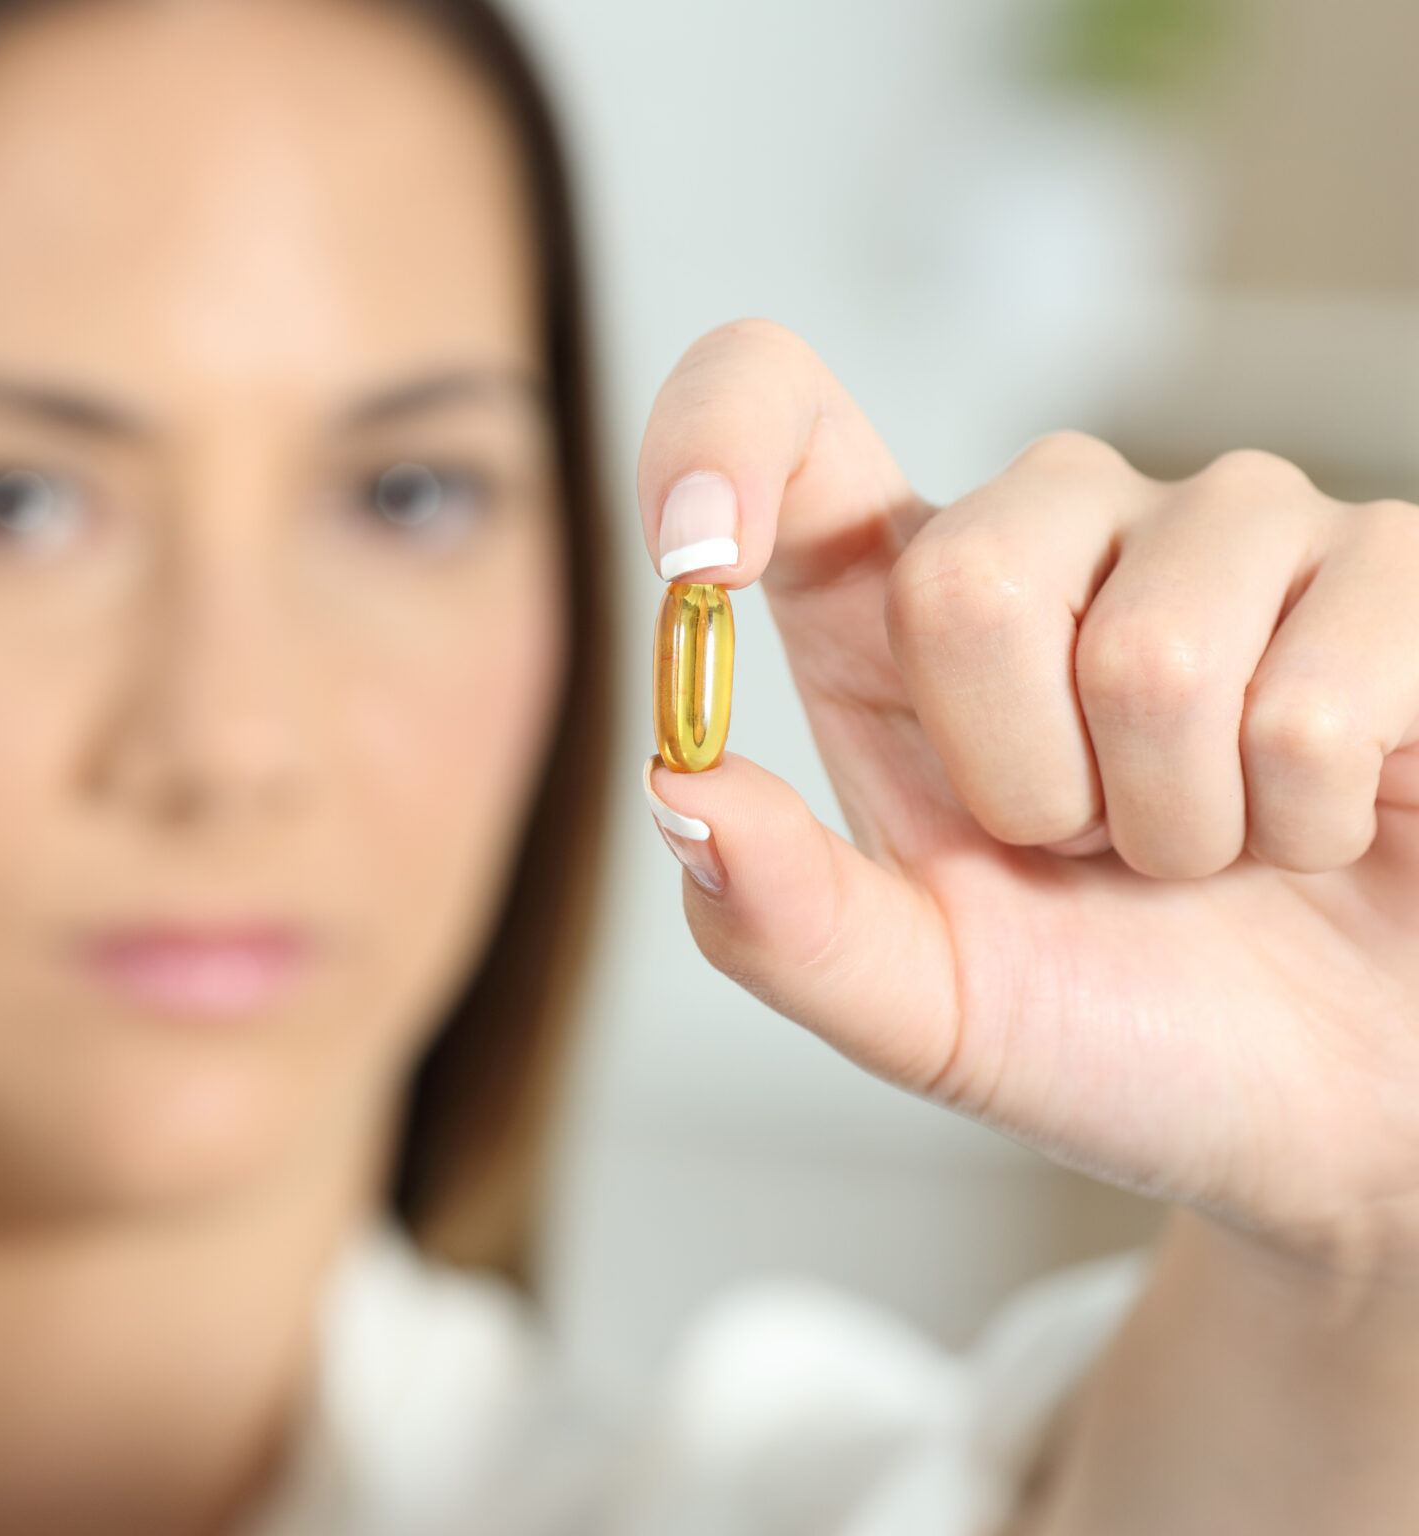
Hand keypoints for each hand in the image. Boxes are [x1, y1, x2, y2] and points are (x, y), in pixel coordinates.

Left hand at [637, 321, 1418, 1284]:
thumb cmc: (1125, 1032)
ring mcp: (1233, 528)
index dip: (717, 441)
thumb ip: (781, 920)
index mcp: (895, 610)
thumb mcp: (922, 1011)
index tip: (696, 560)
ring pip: (1154, 657)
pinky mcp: (1395, 566)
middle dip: (1028, 786)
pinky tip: (1327, 825)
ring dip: (1181, 823)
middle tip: (1089, 849)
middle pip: (966, 578)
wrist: (1341, 1110)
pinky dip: (1307, 821)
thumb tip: (676, 791)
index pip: (778, 417)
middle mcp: (1053, 528)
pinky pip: (1317, 699)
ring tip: (1214, 850)